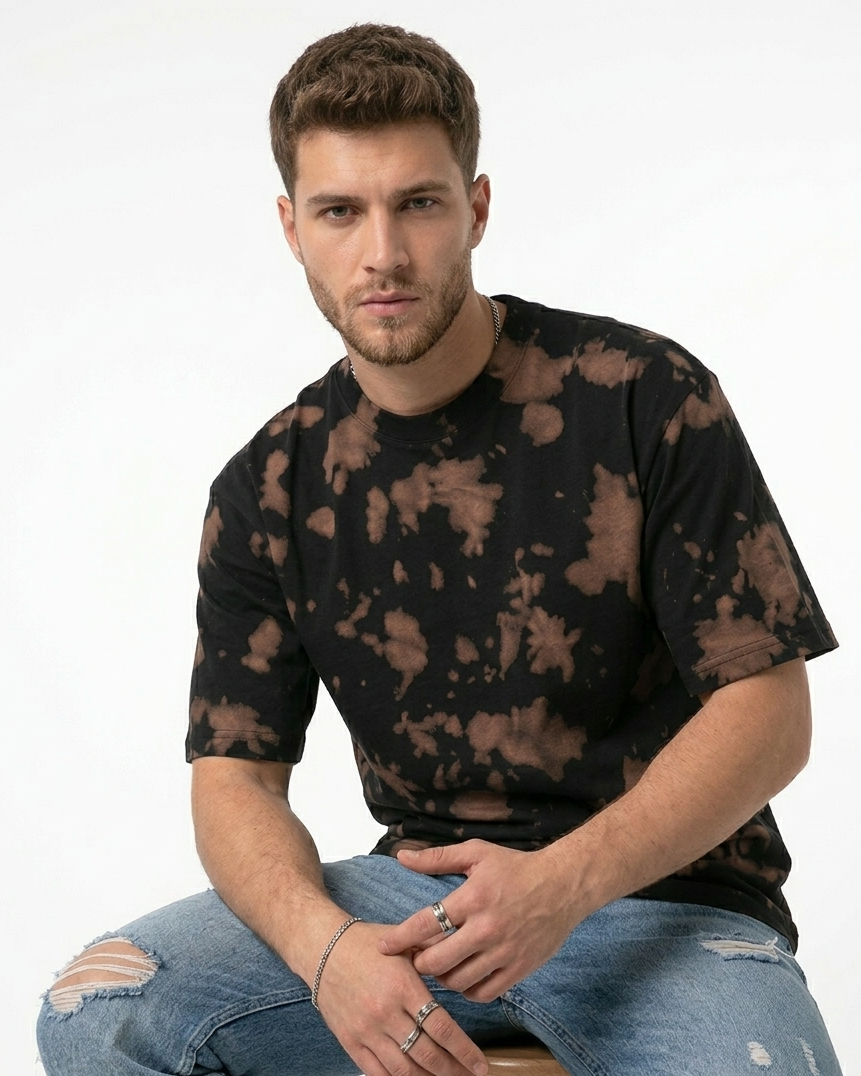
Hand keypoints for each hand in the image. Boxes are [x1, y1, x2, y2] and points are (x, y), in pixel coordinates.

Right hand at [314, 920, 487, 1075]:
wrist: (323, 948)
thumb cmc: (366, 943)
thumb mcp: (404, 943)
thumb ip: (434, 953)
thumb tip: (464, 958)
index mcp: (403, 987)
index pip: (441, 1028)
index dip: (464, 1051)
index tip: (480, 1064)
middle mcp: (385, 1013)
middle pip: (426, 1054)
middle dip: (452, 1070)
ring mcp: (366, 1030)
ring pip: (403, 1069)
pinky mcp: (350, 1041)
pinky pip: (376, 1072)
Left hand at [377, 840, 579, 1002]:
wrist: (563, 885)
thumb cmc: (516, 867)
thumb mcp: (476, 853)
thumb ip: (437, 857)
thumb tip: (402, 857)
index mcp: (472, 898)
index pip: (425, 924)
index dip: (399, 939)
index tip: (383, 946)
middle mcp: (486, 928)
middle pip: (437, 962)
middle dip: (419, 963)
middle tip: (415, 957)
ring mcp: (504, 952)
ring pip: (458, 982)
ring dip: (442, 978)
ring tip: (438, 966)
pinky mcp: (519, 969)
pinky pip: (484, 993)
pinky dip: (467, 990)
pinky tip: (463, 976)